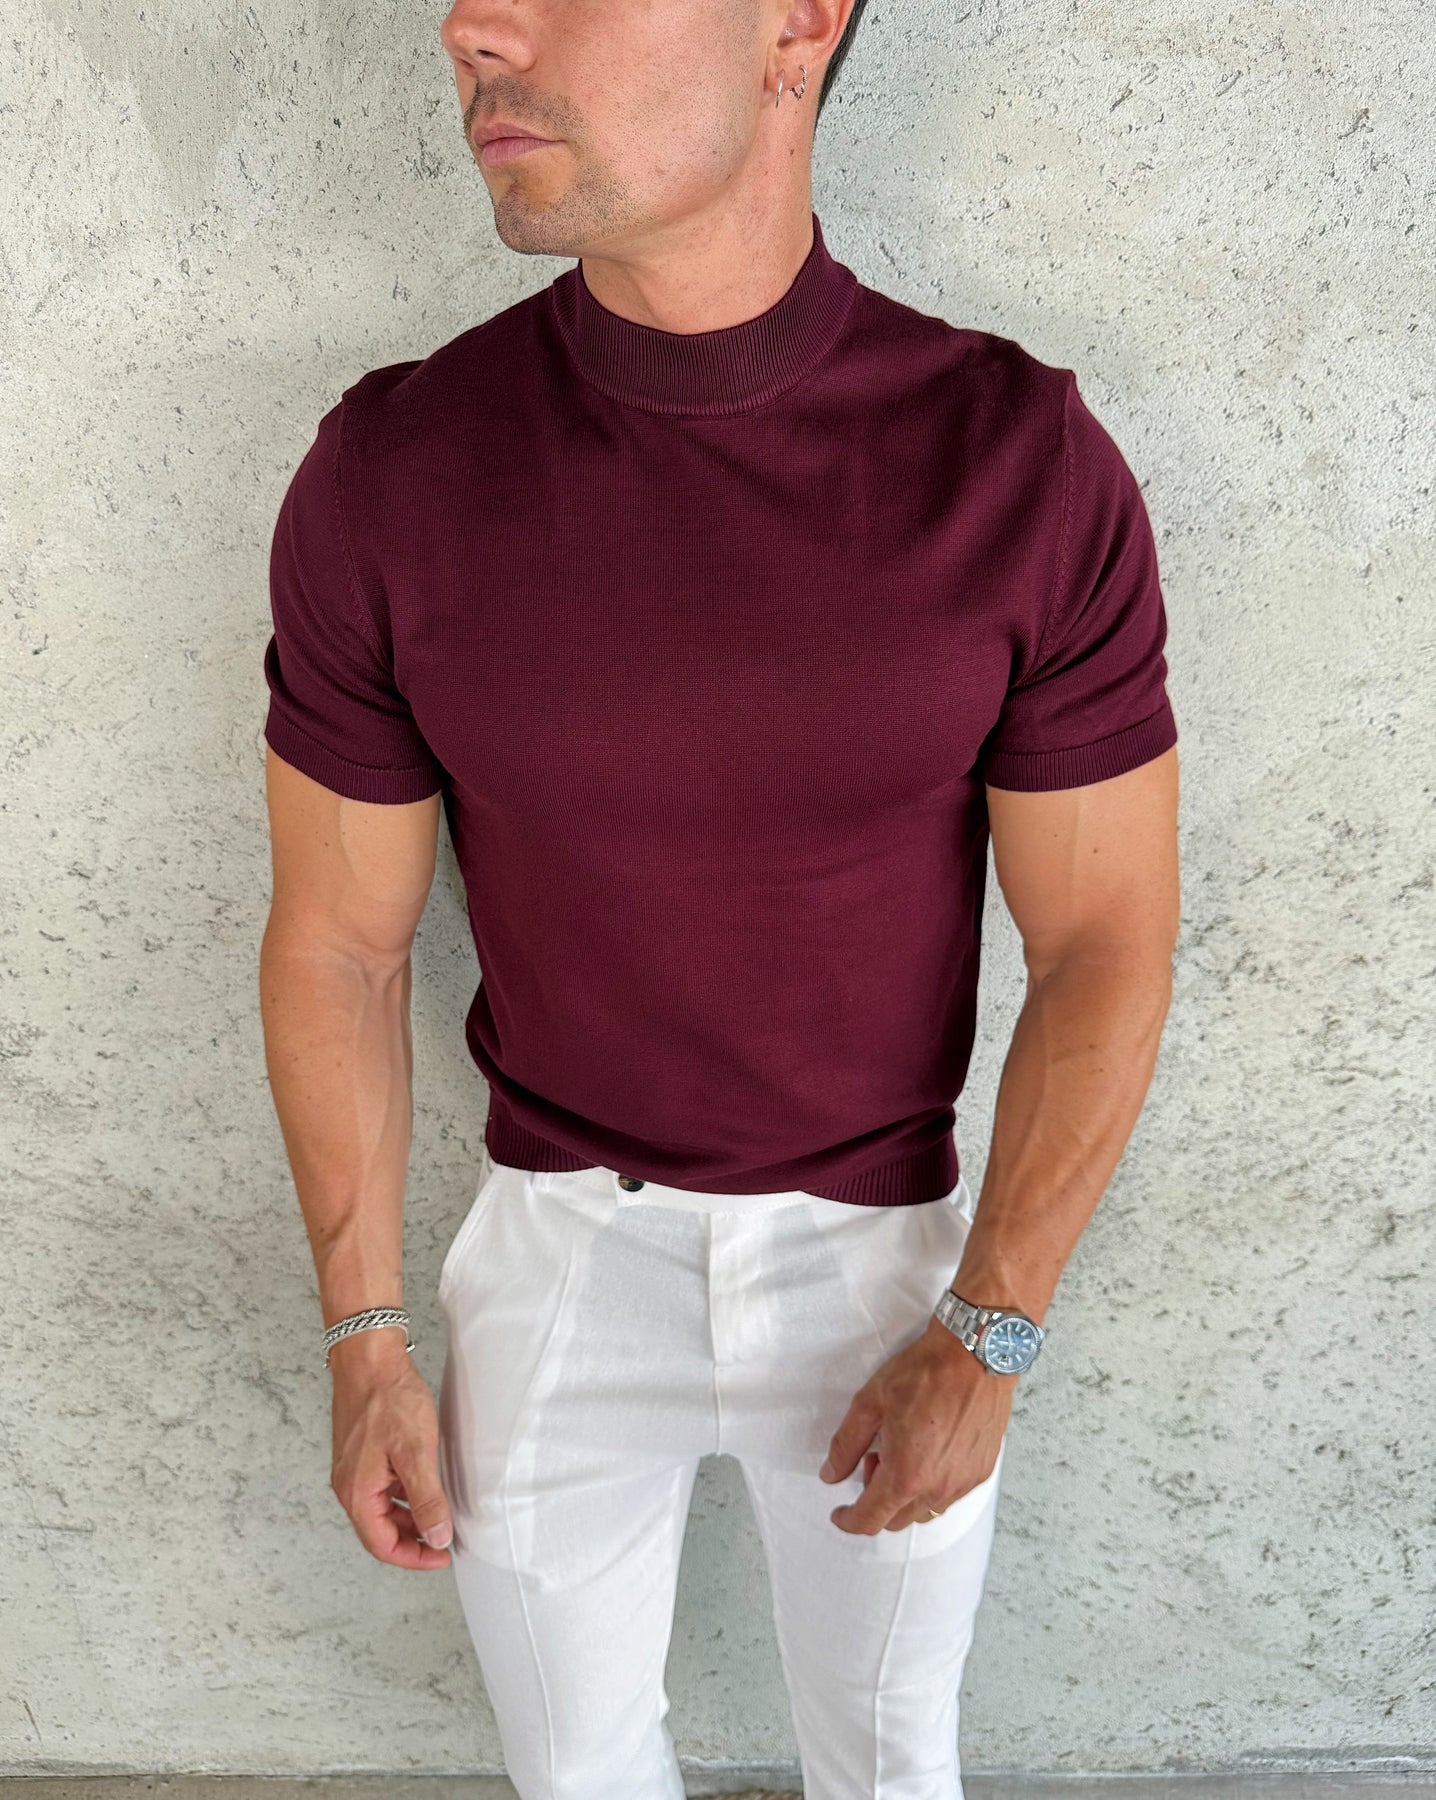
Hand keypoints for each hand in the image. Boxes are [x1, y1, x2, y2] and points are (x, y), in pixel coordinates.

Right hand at [329, 1333, 453, 1566]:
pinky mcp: (361, 1454)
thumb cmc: (389, 1400)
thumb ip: (426, 1499)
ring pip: (381, 1511)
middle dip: (412, 1542)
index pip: (382, 1545)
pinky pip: (381, 1489)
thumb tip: (437, 1537)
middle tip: (444, 1542)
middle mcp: (350, 1486)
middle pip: (379, 1532)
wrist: (369, 1358)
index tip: (441, 1556)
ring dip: (408, 1520)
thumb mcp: (416, 1453)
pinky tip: (423, 1489)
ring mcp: (354, 1469)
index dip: (413, 1557)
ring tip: (438, 1518)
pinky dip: (403, 1497)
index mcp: (357, 1493)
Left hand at [818, 1314, 1015, 1532]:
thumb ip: (846, 1445)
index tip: (840, 1514)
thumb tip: (831, 1474)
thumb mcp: (870, 1404)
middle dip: (878, 1498)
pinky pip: (949, 1495)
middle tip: (874, 1458)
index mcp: (906, 1476)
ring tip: (903, 1450)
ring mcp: (963, 1484)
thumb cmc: (925, 1374)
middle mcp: (937, 1489)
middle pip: (897, 1520)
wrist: (975, 1356)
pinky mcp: (981, 1473)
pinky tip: (928, 1450)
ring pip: (924, 1510)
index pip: (871, 1519)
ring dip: (906, 1494)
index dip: (849, 1521)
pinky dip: (931, 1484)